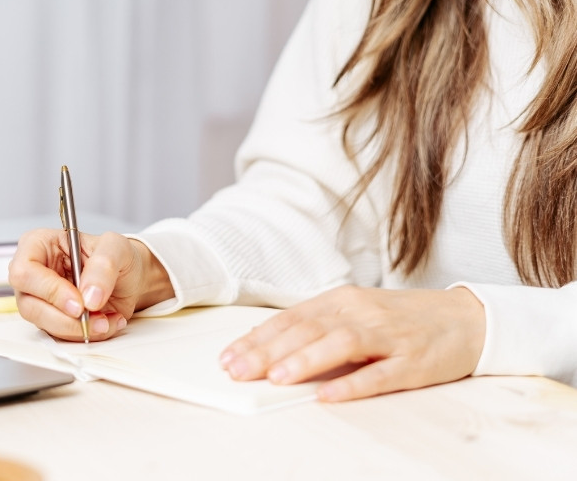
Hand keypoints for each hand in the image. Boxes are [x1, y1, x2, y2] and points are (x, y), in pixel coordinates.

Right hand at [9, 229, 174, 341]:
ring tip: (107, 319)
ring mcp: (40, 300)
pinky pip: (62, 336)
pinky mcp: (53, 320)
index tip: (79, 302)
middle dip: (64, 317)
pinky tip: (107, 322)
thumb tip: (88, 295)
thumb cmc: (116, 256)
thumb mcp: (116, 247)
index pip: (25, 271)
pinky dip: (87, 334)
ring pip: (44, 325)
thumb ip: (103, 265)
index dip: (49, 290)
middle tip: (93, 316)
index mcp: (38, 245)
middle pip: (29, 305)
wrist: (130, 278)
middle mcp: (34, 274)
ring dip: (79, 328)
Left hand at [218, 285, 484, 400]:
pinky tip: (330, 395)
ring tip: (277, 377)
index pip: (291, 318)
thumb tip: (269, 349)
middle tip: (238, 369)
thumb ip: (317, 329)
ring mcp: (389, 336)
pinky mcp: (414, 361)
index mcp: (342, 301)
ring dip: (307, 360)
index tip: (229, 356)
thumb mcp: (355, 314)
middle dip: (269, 351)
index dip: (258, 337)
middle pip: (309, 330)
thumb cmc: (400, 319)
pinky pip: (381, 374)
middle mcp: (362, 312)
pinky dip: (354, 385)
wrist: (467, 318)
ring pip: (341, 344)